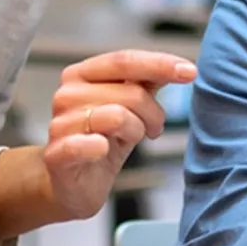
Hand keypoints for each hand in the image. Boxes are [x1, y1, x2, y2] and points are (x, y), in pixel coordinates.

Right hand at [0, 50, 195, 239]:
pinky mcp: (57, 154)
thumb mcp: (128, 109)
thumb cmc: (102, 143)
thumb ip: (146, 84)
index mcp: (82, 74)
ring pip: (117, 116)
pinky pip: (88, 143)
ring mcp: (60, 123)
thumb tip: (178, 66)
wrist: (74, 185)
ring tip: (131, 140)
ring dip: (135, 131)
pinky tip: (103, 150)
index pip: (125, 60)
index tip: (189, 71)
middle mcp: (67, 94)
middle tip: (154, 128)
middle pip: (129, 91)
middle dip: (153, 112)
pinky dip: (101, 147)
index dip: (160, 64)